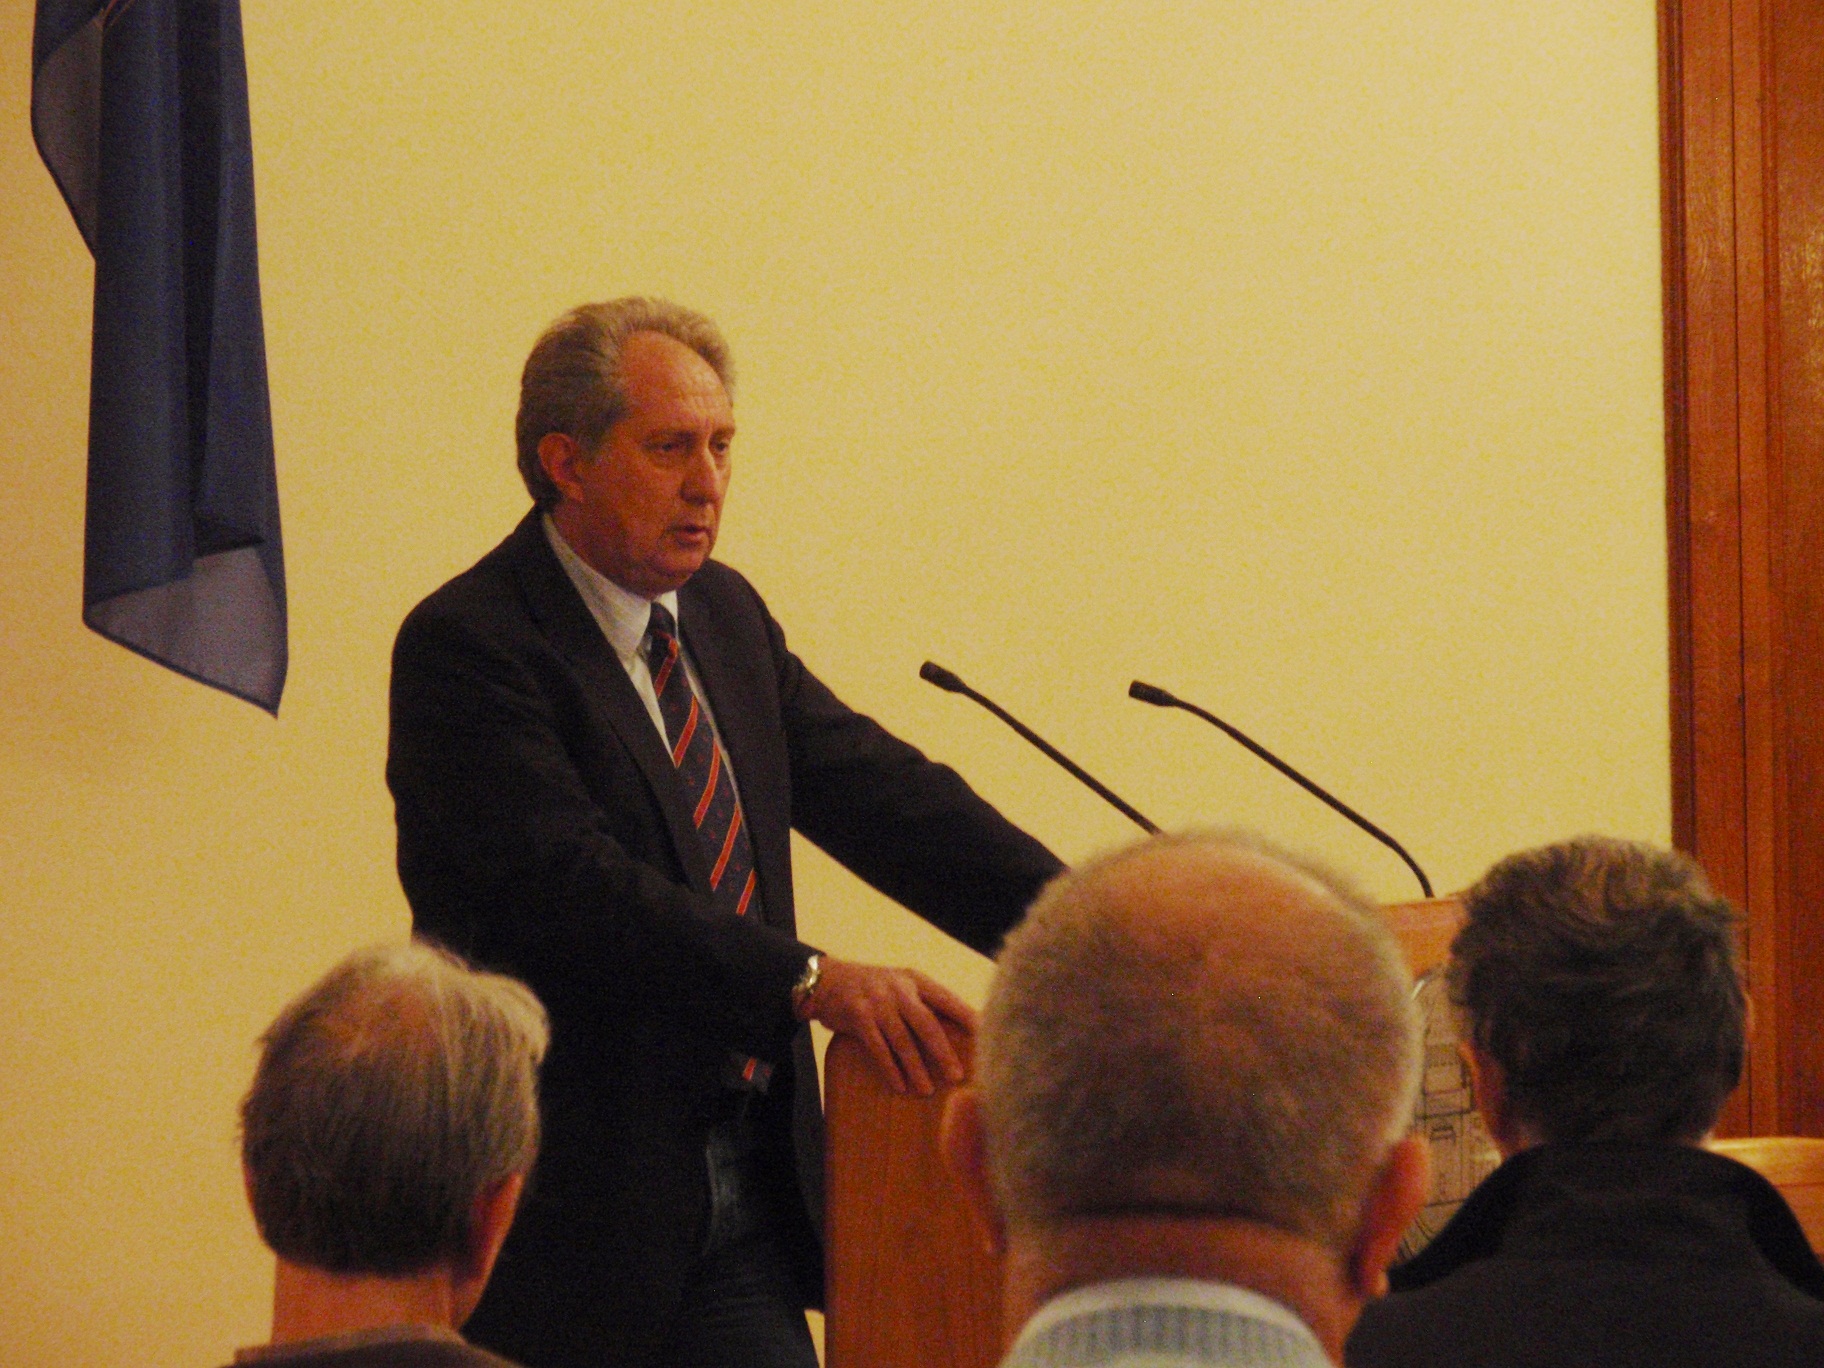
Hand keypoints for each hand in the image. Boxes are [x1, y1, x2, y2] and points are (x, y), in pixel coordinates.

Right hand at [805, 958, 975, 1095]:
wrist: (829, 981)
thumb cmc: (874, 989)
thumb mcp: (901, 985)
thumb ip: (925, 1003)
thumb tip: (963, 1030)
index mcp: (916, 980)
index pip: (948, 1000)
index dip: (967, 1018)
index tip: (987, 1038)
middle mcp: (899, 989)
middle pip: (927, 1023)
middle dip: (943, 1052)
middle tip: (957, 1076)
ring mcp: (877, 1002)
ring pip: (902, 1040)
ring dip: (915, 1068)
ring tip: (927, 1090)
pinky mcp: (858, 1016)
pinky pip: (878, 1047)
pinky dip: (890, 1068)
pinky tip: (899, 1085)